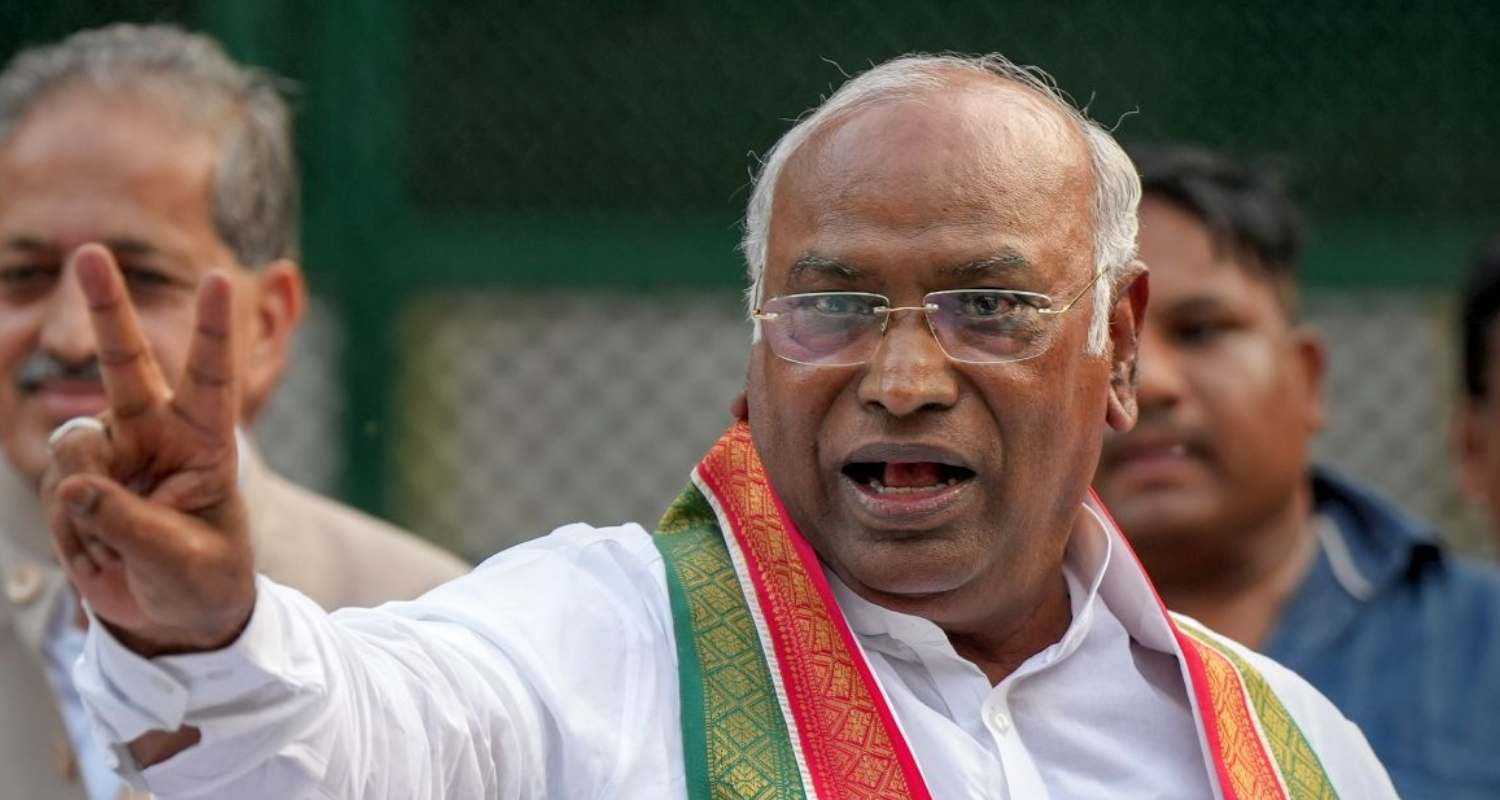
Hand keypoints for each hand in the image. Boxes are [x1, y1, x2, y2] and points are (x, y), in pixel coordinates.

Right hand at [41, 244, 254, 656]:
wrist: (174, 618)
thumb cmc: (203, 580)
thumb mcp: (182, 560)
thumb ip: (131, 522)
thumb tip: (76, 486)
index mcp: (206, 440)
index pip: (212, 376)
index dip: (213, 328)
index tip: (222, 278)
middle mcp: (155, 433)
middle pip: (125, 363)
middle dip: (104, 307)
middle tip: (90, 251)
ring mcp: (111, 454)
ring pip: (72, 447)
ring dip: (85, 501)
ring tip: (118, 541)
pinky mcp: (75, 481)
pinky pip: (56, 492)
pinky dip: (71, 529)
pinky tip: (99, 550)